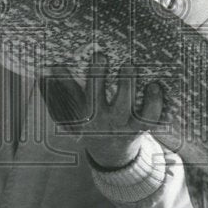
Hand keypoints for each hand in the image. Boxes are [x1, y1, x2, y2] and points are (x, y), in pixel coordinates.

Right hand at [42, 53, 164, 168]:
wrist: (110, 153)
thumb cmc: (92, 122)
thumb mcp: (76, 110)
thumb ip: (67, 88)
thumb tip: (53, 67)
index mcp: (87, 116)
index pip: (84, 95)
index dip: (91, 76)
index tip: (98, 55)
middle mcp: (105, 122)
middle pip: (107, 103)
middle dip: (111, 81)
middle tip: (120, 62)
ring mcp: (123, 126)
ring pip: (129, 110)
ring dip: (129, 87)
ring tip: (131, 66)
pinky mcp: (139, 129)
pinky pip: (149, 118)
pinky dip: (154, 103)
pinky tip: (154, 86)